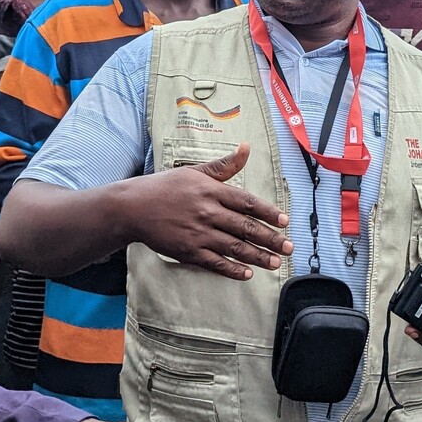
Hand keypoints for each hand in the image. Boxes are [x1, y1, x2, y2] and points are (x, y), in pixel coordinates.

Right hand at [122, 144, 290, 280]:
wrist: (132, 208)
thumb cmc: (164, 187)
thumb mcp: (194, 171)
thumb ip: (224, 165)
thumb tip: (247, 148)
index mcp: (211, 191)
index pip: (247, 202)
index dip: (268, 212)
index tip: (284, 221)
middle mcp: (207, 212)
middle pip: (245, 227)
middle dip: (270, 239)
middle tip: (288, 247)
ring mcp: (198, 233)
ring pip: (234, 248)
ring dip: (258, 256)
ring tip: (275, 262)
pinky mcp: (188, 251)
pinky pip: (215, 263)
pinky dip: (232, 270)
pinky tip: (247, 273)